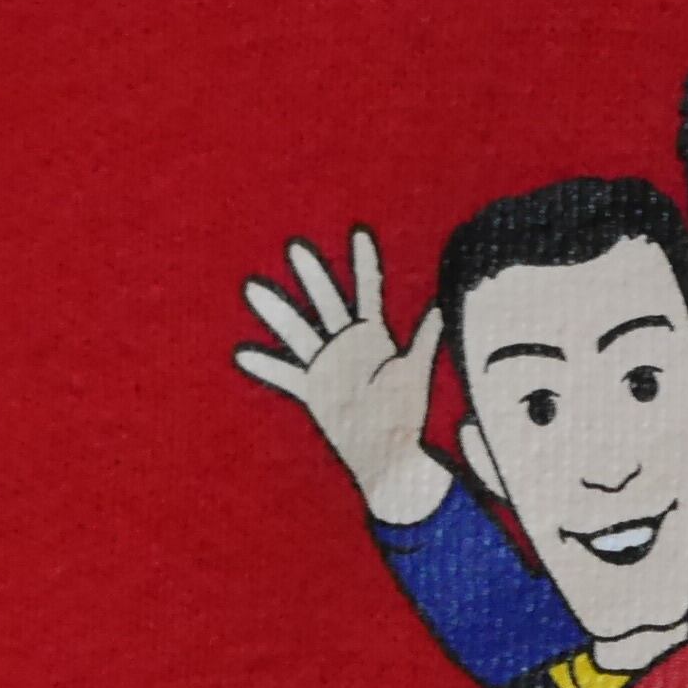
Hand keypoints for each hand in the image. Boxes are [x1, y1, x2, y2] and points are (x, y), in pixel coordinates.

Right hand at [234, 229, 449, 525]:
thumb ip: (426, 339)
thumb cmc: (407, 415)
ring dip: (277, 312)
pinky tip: (243, 354)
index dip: (364, 264)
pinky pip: (286, 375)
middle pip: (327, 303)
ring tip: (254, 288)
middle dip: (313, 278)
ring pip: (299, 331)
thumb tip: (444, 308)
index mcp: (373, 336)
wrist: (389, 454)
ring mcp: (326, 364)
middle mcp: (347, 345)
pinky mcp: (313, 389)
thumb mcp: (416, 371)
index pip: (368, 292)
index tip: (360, 234)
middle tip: (297, 248)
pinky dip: (267, 366)